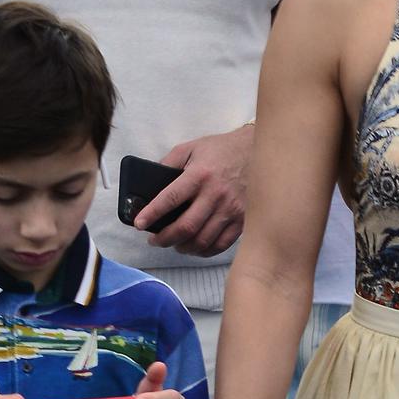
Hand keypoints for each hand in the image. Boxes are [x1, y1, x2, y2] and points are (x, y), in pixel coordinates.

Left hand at [134, 126, 253, 255]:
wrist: (258, 152)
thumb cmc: (222, 150)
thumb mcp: (191, 148)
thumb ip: (169, 163)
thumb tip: (151, 183)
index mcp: (200, 175)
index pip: (170, 199)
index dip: (152, 214)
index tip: (139, 224)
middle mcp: (216, 194)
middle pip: (186, 226)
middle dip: (165, 238)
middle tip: (154, 240)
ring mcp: (231, 209)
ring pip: (203, 240)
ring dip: (184, 247)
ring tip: (175, 244)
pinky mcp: (243, 220)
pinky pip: (222, 244)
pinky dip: (205, 250)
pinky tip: (196, 247)